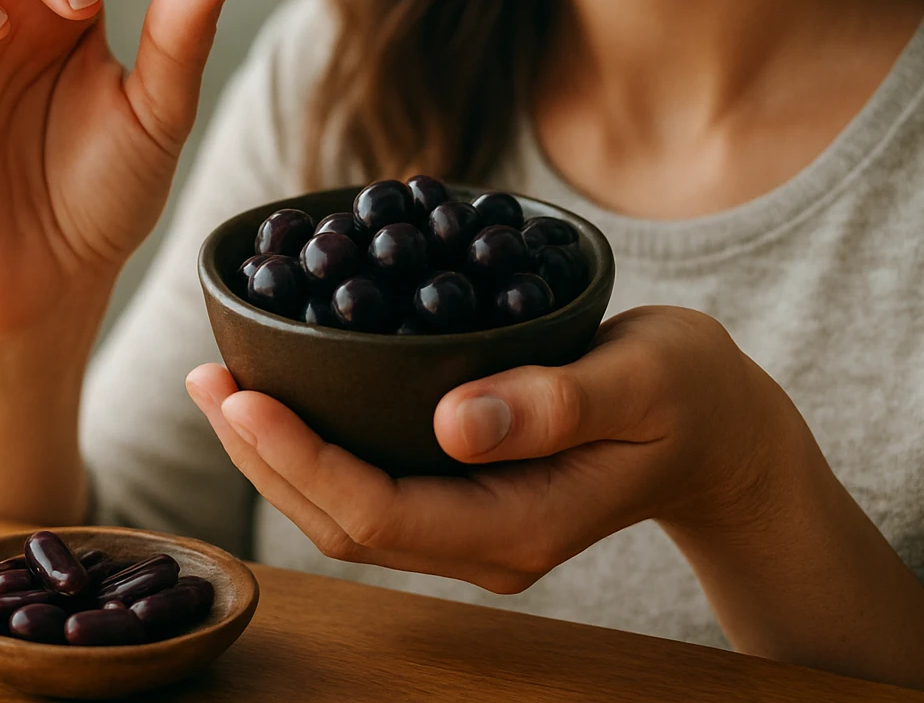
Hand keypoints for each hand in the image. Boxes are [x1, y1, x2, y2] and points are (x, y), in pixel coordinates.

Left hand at [185, 305, 804, 591]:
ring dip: (273, 454)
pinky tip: (280, 396)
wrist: (717, 432)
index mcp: (518, 527)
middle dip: (261, 457)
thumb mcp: (641, 385)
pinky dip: (312, 445)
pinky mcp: (460, 497)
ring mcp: (468, 528)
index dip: (300, 459)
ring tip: (219, 386)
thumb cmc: (689, 397)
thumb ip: (554, 404)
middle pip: (340, 521)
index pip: (379, 512)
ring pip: (344, 512)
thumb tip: (452, 423)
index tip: (241, 397)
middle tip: (206, 380)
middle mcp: (480, 543)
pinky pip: (367, 486)